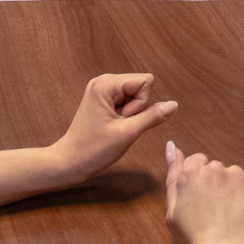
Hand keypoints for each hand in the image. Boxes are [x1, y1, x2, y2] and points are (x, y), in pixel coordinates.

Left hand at [48, 73, 177, 183]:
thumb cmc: (93, 149)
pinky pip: (127, 101)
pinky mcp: (102, 99)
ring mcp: (101, 90)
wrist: (69, 162)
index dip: (141, 104)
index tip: (123, 119)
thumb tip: (174, 104)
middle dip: (136, 108)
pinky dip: (125, 115)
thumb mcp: (128, 133)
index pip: (145, 81)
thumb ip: (153, 116)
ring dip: (131, 114)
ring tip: (114, 127)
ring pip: (135, 95)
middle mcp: (103, 81)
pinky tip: (112, 126)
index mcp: (105, 84)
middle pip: (140, 87)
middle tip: (118, 124)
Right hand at [165, 140, 243, 243]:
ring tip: (228, 215)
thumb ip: (172, 174)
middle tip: (213, 211)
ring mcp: (236, 174)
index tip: (201, 199)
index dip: (199, 182)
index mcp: (190, 172)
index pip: (196, 162)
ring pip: (233, 176)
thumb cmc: (193, 237)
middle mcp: (213, 168)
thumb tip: (172, 146)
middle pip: (215, 169)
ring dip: (232, 189)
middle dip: (215, 184)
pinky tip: (241, 214)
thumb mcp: (172, 209)